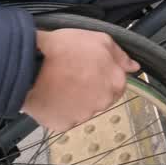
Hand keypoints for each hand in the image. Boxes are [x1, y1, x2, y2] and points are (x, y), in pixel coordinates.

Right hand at [22, 29, 139, 132]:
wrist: (30, 67)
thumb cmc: (64, 50)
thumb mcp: (98, 40)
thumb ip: (120, 55)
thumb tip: (134, 67)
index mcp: (115, 83)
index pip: (117, 83)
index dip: (103, 74)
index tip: (89, 67)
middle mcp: (103, 103)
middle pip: (101, 97)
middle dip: (91, 88)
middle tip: (72, 75)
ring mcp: (83, 116)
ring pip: (83, 109)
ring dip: (75, 99)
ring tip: (58, 83)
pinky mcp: (63, 125)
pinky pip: (64, 118)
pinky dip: (58, 110)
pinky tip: (50, 95)